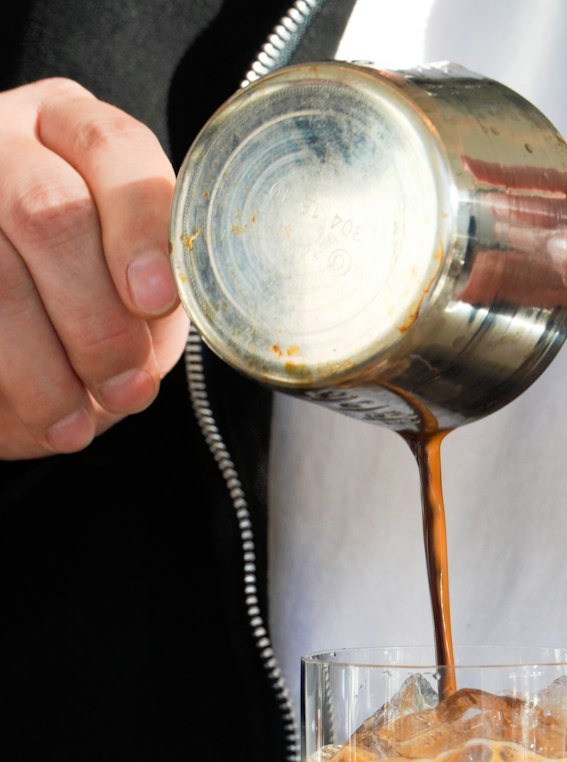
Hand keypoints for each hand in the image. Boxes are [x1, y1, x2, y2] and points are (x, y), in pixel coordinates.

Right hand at [0, 79, 187, 460]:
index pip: (113, 149)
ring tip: (73, 426)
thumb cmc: (92, 308)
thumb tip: (145, 339)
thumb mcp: (135, 293)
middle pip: (48, 215)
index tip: (154, 300)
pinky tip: (24, 419)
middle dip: (96, 321)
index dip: (139, 227)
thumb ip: (151, 294)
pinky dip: (2, 379)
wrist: (17, 351)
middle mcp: (4, 141)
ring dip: (41, 368)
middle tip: (125, 389)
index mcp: (74, 131)